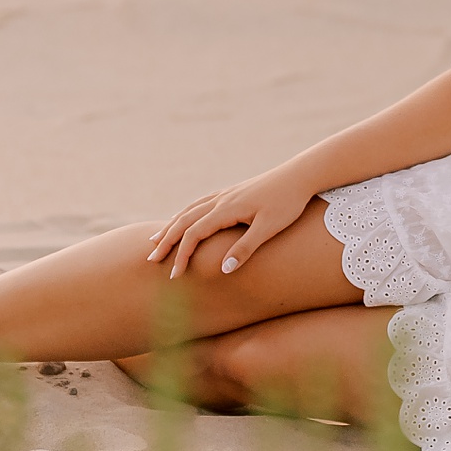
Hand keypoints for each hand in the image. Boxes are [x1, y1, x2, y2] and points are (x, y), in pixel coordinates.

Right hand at [145, 171, 313, 278]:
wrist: (300, 175)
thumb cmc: (287, 203)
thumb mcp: (269, 228)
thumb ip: (246, 248)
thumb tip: (223, 270)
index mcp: (227, 209)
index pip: (194, 234)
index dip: (181, 255)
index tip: (174, 275)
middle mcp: (221, 200)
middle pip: (184, 221)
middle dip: (166, 241)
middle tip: (151, 259)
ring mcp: (226, 194)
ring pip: (190, 210)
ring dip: (171, 226)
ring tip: (156, 239)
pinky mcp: (233, 192)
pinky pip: (200, 203)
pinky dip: (185, 214)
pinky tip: (183, 218)